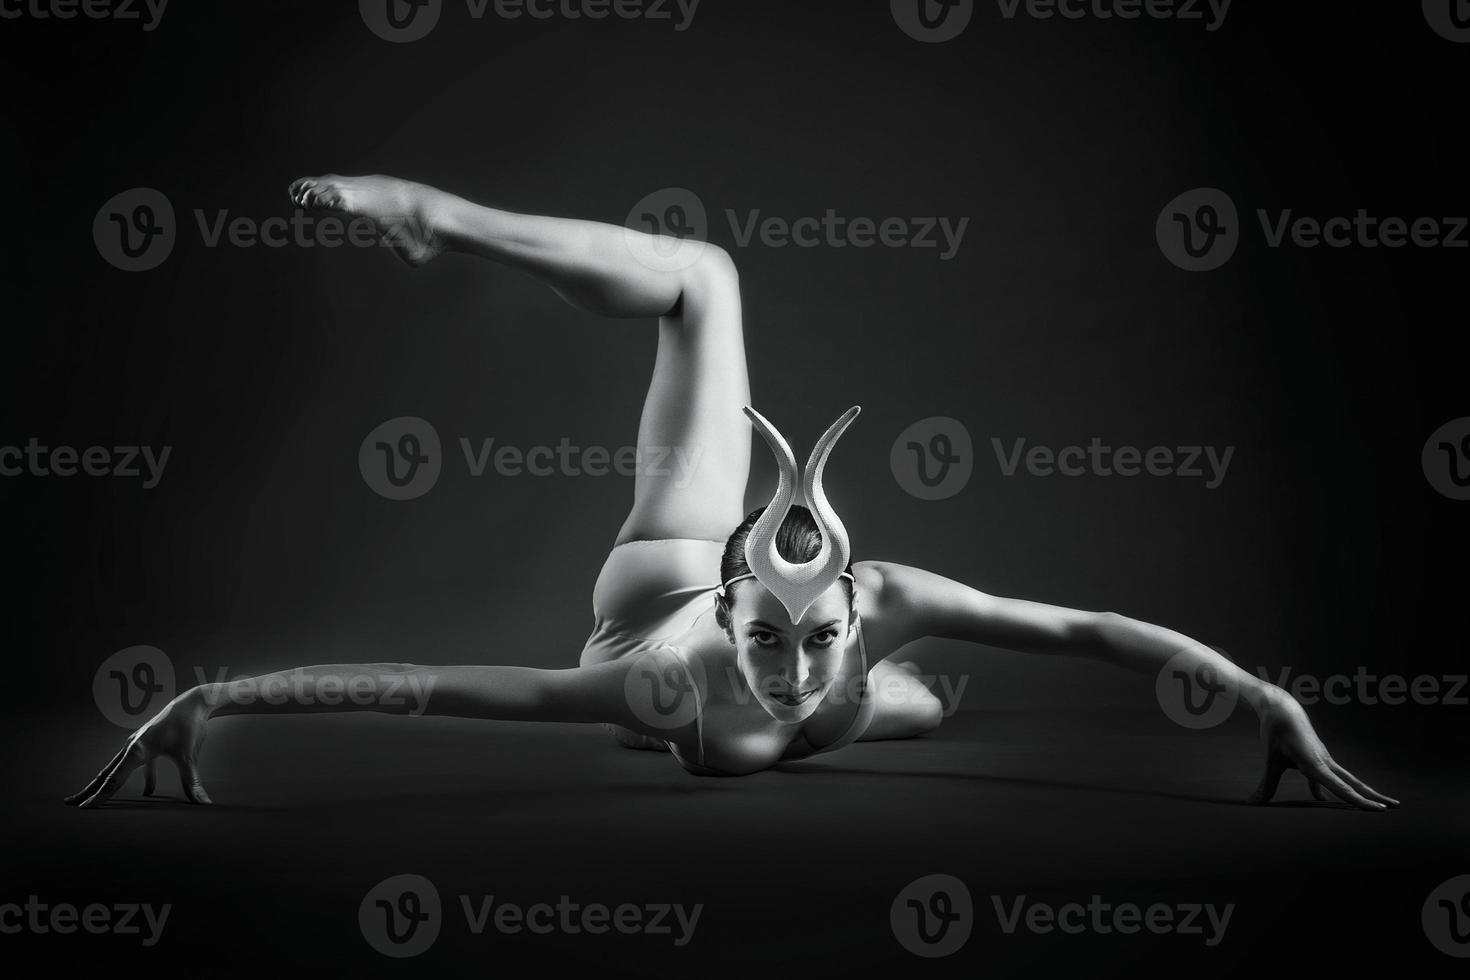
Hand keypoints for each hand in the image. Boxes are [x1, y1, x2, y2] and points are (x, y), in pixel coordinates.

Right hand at [66, 686, 214, 808]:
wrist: (195, 703)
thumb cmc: (190, 727)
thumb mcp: (189, 757)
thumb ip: (192, 782)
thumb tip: (204, 804)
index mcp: (137, 750)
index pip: (114, 779)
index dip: (99, 796)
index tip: (83, 808)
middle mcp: (132, 746)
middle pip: (106, 773)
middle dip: (89, 790)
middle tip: (70, 804)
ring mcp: (138, 743)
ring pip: (116, 768)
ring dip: (104, 783)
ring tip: (90, 796)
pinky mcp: (147, 743)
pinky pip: (134, 764)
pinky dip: (133, 778)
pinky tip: (147, 793)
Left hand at [1247, 692, 1397, 810]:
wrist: (1280, 707)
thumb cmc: (1275, 731)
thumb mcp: (1271, 760)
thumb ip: (1267, 785)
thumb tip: (1253, 803)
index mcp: (1316, 764)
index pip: (1342, 788)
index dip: (1360, 801)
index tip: (1381, 810)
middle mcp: (1325, 762)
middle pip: (1354, 784)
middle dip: (1373, 797)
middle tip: (1397, 807)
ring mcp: (1323, 759)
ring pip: (1346, 779)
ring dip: (1361, 792)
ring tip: (1377, 804)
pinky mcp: (1317, 757)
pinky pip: (1328, 776)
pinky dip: (1328, 788)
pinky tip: (1319, 799)